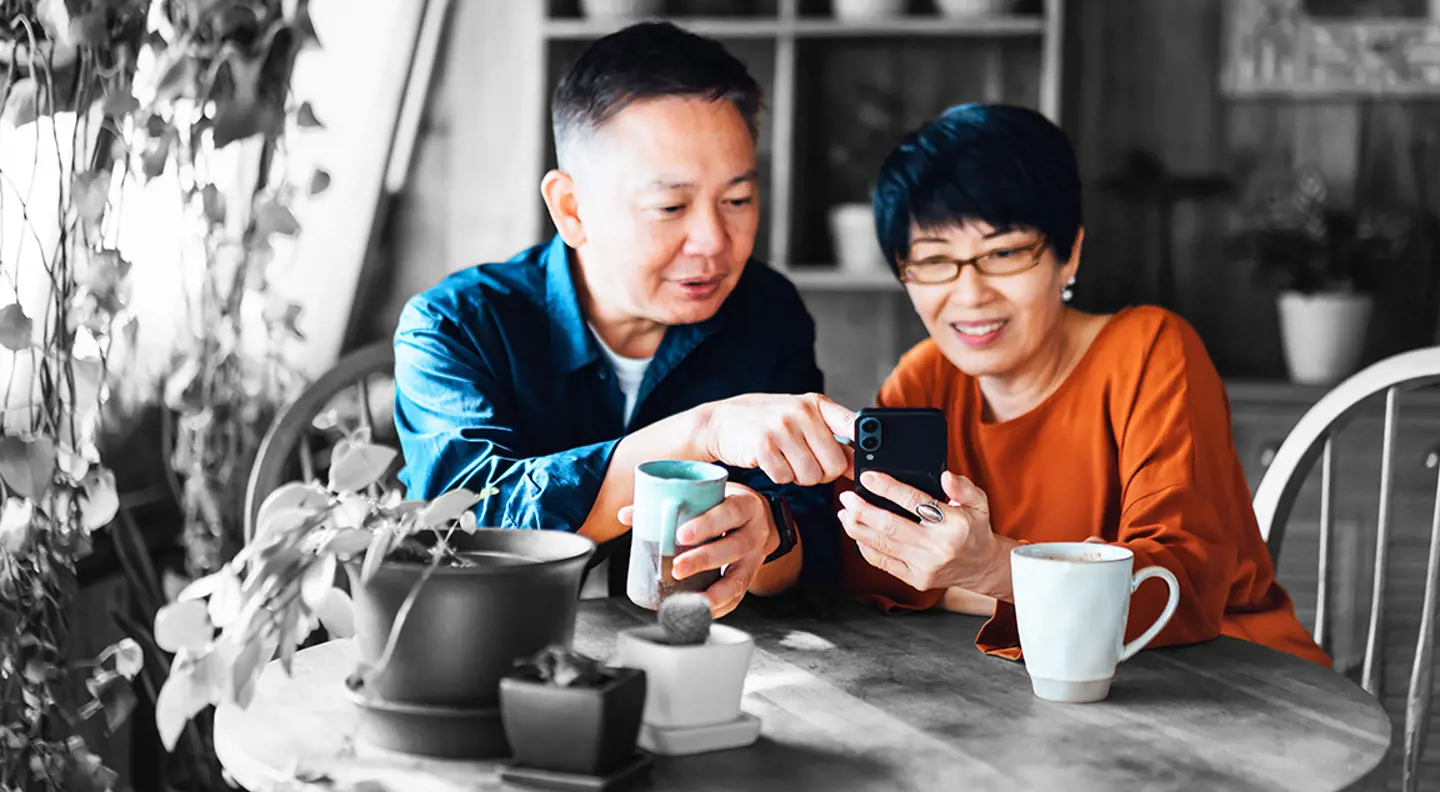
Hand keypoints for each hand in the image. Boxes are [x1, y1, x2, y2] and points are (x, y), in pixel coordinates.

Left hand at [617, 483, 774, 616]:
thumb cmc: (725, 505)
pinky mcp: (750, 578)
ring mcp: (755, 559)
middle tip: (676, 568)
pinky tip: (698, 610)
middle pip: (734, 547)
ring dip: (712, 593)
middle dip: (703, 560)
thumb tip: (626, 515)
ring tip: (686, 600)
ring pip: (739, 579)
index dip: (707, 524)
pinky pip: (737, 598)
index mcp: (745, 505)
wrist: (758, 518)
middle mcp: (755, 533)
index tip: (682, 535)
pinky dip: (717, 607)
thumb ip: (668, 503)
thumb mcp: (707, 495)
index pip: (730, 512)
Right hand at [697, 393, 854, 485]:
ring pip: (812, 476)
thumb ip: (831, 439)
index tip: (863, 463)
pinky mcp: (763, 446)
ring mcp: (782, 428)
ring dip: (799, 478)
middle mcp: (801, 413)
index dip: (863, 448)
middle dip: (823, 473)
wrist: (719, 421)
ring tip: (785, 461)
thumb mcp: (799, 420)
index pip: (853, 426)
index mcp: (816, 404)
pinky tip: (770, 463)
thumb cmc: (764, 422)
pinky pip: (786, 478)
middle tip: (805, 464)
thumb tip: (859, 465)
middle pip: (835, 465)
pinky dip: (780, 477)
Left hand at [838, 470, 1013, 597]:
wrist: (982, 567)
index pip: (914, 502)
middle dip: (863, 510)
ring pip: (881, 545)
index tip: (868, 477)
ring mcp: (924, 566)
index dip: (887, 488)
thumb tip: (945, 476)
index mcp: (953, 525)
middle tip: (847, 496)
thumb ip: (962, 487)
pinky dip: (865, 547)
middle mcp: (937, 547)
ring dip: (857, 528)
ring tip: (845, 512)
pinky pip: (882, 563)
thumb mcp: (979, 503)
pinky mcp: (914, 579)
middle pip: (890, 526)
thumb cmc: (974, 530)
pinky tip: (857, 533)